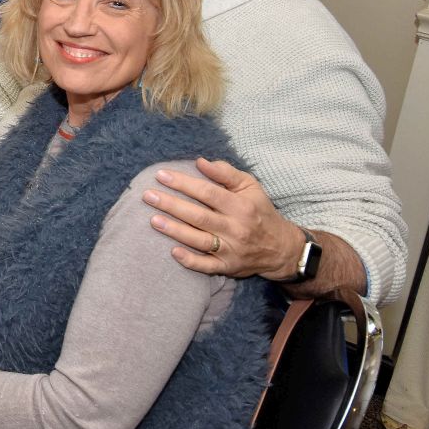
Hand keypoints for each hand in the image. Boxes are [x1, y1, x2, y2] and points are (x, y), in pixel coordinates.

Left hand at [143, 158, 302, 280]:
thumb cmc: (259, 211)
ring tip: (153, 220)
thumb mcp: (250, 187)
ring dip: (175, 231)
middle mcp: (235, 228)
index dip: (183, 183)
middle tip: (148, 196)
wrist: (281, 248)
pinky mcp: (228, 267)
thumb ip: (226, 173)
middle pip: (199, 216)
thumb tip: (201, 162)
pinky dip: (190, 261)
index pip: (207, 192)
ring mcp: (231, 249)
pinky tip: (173, 252)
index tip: (161, 175)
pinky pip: (207, 266)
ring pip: (199, 240)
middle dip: (171, 205)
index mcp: (241, 206)